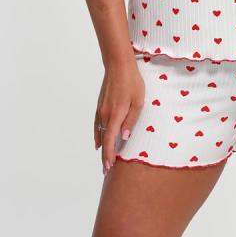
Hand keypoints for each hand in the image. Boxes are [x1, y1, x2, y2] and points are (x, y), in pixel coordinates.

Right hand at [94, 61, 144, 175]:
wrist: (118, 66)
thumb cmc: (132, 82)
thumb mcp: (138, 102)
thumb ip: (131, 121)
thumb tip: (124, 138)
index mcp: (116, 115)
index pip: (111, 140)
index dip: (109, 155)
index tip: (109, 167)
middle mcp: (106, 115)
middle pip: (104, 140)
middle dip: (105, 156)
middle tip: (106, 171)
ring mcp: (101, 111)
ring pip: (100, 134)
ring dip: (102, 148)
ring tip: (104, 160)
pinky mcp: (100, 106)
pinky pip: (97, 125)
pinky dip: (97, 136)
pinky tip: (98, 142)